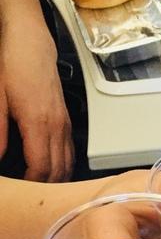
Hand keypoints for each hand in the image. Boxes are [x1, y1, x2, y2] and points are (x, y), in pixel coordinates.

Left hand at [0, 14, 73, 181]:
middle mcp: (57, 127)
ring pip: (67, 165)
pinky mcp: (66, 122)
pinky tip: (48, 171)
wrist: (31, 42)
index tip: (20, 194)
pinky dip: (61, 168)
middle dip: (44, 189)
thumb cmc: (13, 65)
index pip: (41, 169)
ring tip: (37, 188)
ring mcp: (64, 125)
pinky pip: (69, 153)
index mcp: (39, 124)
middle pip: (58, 172)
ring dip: (54, 180)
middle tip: (28, 196)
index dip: (31, 186)